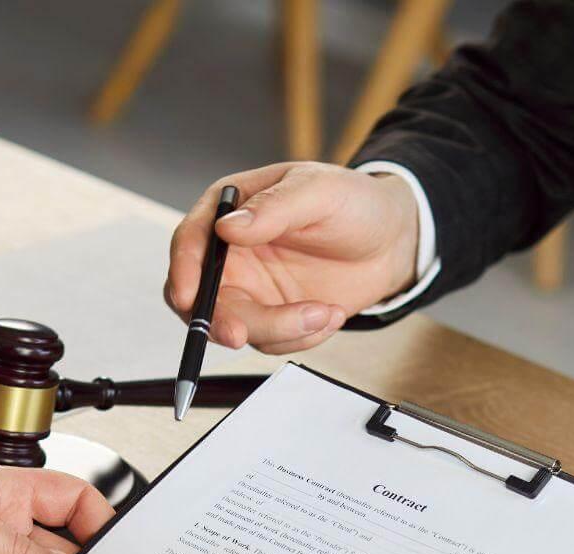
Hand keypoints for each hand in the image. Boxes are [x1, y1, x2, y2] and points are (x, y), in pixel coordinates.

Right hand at [165, 163, 420, 354]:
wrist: (390, 241)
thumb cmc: (353, 203)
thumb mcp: (318, 192)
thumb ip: (274, 209)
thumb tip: (228, 228)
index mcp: (229, 210)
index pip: (190, 241)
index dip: (183, 270)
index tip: (188, 297)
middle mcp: (231, 253)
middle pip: (202, 297)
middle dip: (220, 320)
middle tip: (239, 334)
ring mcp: (251, 289)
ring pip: (238, 326)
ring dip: (281, 329)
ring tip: (326, 312)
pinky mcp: (273, 317)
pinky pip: (271, 342)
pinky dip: (302, 337)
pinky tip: (330, 314)